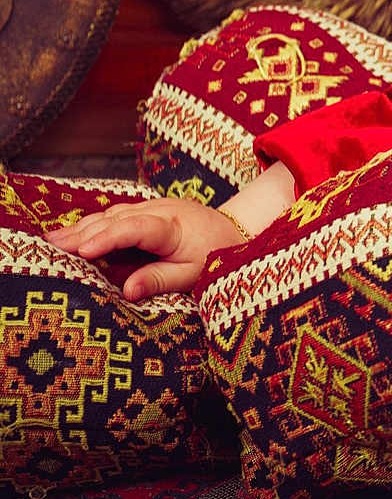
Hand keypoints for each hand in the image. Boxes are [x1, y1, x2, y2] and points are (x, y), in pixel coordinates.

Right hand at [43, 198, 245, 299]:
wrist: (236, 231)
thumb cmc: (216, 255)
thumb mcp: (194, 274)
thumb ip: (160, 280)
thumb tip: (127, 293)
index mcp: (172, 226)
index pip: (134, 228)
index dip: (106, 238)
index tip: (80, 251)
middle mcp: (160, 209)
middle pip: (115, 219)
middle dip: (81, 232)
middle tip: (48, 247)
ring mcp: (153, 206)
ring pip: (112, 214)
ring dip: (82, 227)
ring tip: (51, 241)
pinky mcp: (148, 210)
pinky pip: (117, 215)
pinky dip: (94, 224)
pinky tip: (73, 234)